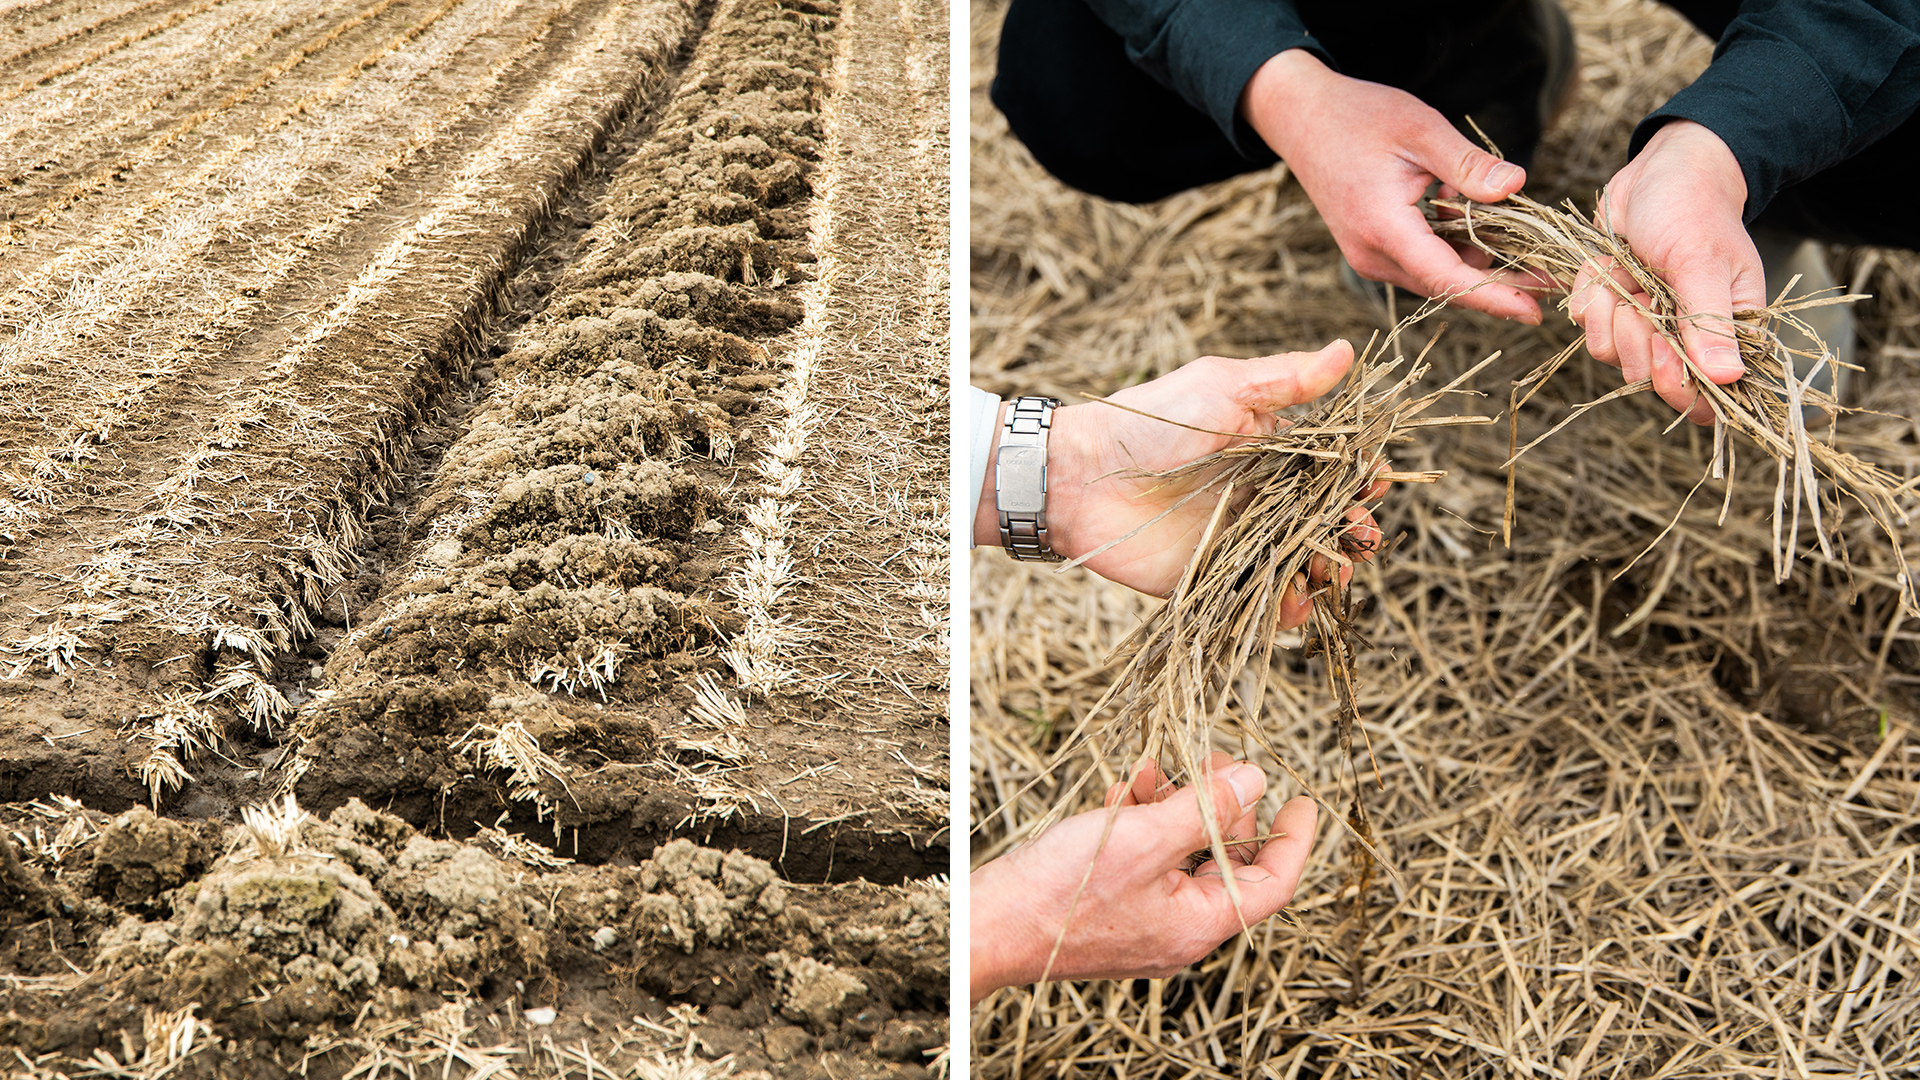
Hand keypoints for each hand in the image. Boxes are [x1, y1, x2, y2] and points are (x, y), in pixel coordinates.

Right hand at [970, 754, 1317, 1002]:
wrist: (988, 926)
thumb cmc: (1061, 892)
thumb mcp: (1144, 838)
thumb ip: (1204, 809)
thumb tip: (1254, 781)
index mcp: (1198, 925)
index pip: (1272, 882)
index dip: (1292, 838)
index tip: (1302, 800)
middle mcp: (1179, 930)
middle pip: (1227, 865)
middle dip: (1225, 809)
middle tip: (1219, 763)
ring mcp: (1146, 921)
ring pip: (1183, 857)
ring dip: (1177, 808)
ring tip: (1160, 768)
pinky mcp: (1114, 908)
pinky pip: (1148, 862)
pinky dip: (1144, 823)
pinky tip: (1124, 790)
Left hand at [975, 341, 1384, 612]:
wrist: (1079, 476)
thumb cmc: (1148, 420)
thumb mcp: (1221, 388)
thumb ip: (1285, 380)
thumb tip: (1348, 350)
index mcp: (1271, 449)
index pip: (1334, 467)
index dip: (1362, 477)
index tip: (1375, 482)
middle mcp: (1262, 496)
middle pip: (1326, 521)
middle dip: (1353, 531)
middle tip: (1362, 536)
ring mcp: (1240, 539)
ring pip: (1301, 563)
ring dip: (1327, 571)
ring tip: (1332, 573)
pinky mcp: (1212, 579)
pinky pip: (1260, 600)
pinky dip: (1287, 608)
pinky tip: (1297, 601)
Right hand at [1239, 49, 1541, 323]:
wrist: (1301, 118)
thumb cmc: (1356, 117)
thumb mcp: (1419, 129)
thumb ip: (1466, 164)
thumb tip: (1516, 186)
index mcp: (1383, 228)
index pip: (1447, 278)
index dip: (1494, 297)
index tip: (1535, 310)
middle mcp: (1373, 255)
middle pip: (1447, 285)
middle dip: (1499, 284)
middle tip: (1551, 277)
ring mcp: (1369, 257)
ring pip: (1437, 276)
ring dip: (1477, 261)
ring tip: (1514, 236)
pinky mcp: (1372, 250)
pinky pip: (1423, 263)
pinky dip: (1454, 249)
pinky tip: (1469, 218)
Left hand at [1568, 120, 1760, 423]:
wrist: (1661, 171)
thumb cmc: (1693, 209)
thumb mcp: (1701, 262)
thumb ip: (1709, 322)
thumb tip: (1728, 378)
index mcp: (1728, 332)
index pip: (1705, 399)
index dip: (1677, 387)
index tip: (1660, 349)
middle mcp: (1688, 337)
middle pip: (1648, 378)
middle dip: (1635, 336)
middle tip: (1641, 295)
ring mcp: (1648, 324)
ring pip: (1612, 353)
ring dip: (1609, 311)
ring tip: (1625, 274)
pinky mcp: (1616, 309)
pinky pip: (1589, 326)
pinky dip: (1591, 295)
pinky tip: (1607, 266)